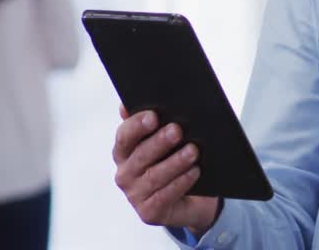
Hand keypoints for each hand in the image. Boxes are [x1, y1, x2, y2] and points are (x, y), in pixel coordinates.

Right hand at [112, 106, 221, 234]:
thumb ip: (154, 121)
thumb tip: (129, 105)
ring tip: (193, 151)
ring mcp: (134, 195)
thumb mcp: (168, 140)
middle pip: (140, 155)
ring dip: (175, 162)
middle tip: (177, 130)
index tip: (154, 115)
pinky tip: (194, 172)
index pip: (125, 136)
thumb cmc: (176, 160)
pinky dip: (181, 182)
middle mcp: (124, 173)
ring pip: (154, 176)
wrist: (194, 198)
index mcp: (124, 152)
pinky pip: (164, 196)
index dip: (137, 125)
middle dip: (159, 142)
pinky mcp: (148, 213)